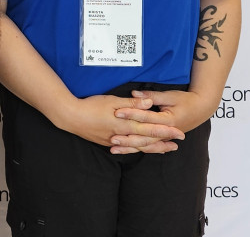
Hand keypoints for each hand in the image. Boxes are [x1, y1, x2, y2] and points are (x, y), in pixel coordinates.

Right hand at [54, 94, 183, 153]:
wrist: (70, 117)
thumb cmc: (90, 106)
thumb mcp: (112, 101)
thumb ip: (131, 104)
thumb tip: (149, 104)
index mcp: (125, 124)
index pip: (150, 129)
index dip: (166, 131)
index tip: (179, 132)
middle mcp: (122, 135)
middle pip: (147, 141)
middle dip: (163, 141)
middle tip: (178, 143)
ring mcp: (115, 140)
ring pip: (138, 146)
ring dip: (153, 147)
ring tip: (165, 149)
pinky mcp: (107, 142)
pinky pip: (128, 148)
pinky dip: (138, 149)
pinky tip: (141, 149)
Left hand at [111, 89, 214, 141]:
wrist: (201, 108)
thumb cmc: (186, 100)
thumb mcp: (170, 95)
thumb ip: (151, 96)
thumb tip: (135, 93)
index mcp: (168, 120)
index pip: (145, 118)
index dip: (131, 114)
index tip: (117, 112)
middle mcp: (166, 132)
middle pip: (144, 137)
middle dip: (127, 138)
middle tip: (112, 138)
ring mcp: (165, 138)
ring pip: (145, 146)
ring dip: (129, 148)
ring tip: (114, 149)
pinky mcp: (164, 139)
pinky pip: (149, 147)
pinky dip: (138, 149)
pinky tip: (127, 151)